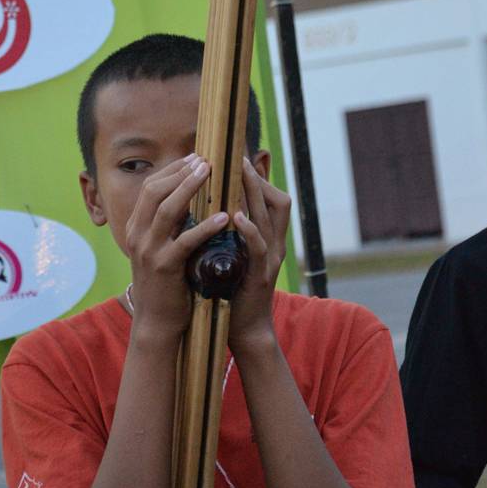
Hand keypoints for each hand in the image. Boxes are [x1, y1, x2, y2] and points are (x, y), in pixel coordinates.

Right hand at [126, 155, 227, 341]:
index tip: (194, 158)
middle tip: (205, 160)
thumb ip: (169, 224)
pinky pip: (185, 241)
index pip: (150, 187)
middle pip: (155, 191)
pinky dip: (205, 227)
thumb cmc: (165, 283)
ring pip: (166, 210)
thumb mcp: (160, 248)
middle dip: (181, 172)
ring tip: (211, 174)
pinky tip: (223, 217)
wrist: (156, 323)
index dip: (172, 170)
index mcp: (135, 228)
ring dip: (189, 188)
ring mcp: (148, 251)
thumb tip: (190, 195)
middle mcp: (137, 236)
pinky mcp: (164, 269)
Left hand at [228, 159, 291, 354]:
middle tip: (239, 157)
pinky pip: (260, 248)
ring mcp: (270, 260)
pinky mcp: (260, 276)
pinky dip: (250, 230)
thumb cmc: (232, 289)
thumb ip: (229, 230)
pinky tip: (237, 218)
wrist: (242, 329)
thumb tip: (210, 205)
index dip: (258, 178)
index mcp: (267, 238)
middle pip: (276, 201)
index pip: (272, 198)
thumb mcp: (232, 253)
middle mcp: (273, 244)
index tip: (238, 160)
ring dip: (254, 194)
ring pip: (269, 219)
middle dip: (257, 178)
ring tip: (240, 174)